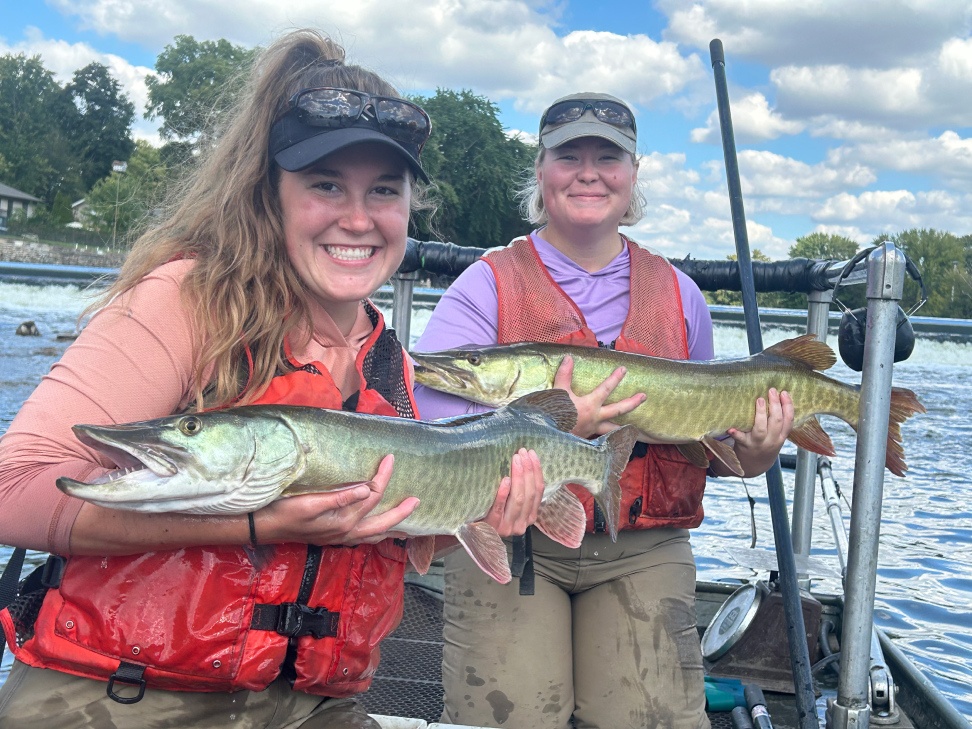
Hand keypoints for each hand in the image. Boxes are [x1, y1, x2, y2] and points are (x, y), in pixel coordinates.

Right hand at [253, 454, 418, 545]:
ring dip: (391, 527)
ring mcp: (341, 537)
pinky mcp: (334, 536)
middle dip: (401, 512)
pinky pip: (363, 537)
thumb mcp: (310, 502)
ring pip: (374, 534)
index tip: (390, 458)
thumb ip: (340, 498)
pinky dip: (376, 532)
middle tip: (417, 500)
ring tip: (407, 524)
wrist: (263, 527)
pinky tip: (378, 529)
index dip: (383, 476)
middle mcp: (346, 532)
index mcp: (344, 521)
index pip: (372, 496)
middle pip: (382, 522)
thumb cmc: (283, 512)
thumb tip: (368, 489)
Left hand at [480, 448, 543, 536]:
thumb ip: (519, 491)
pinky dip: (504, 493)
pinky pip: (499, 508)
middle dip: (528, 470)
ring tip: (516, 460)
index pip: (538, 491)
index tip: (532, 454)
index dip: (537, 471)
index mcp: (530, 516)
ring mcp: (508, 526)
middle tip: (522, 452)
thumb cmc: (492, 511)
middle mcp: (522, 523)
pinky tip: (505, 480)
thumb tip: (523, 461)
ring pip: (518, 499)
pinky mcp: (494, 526)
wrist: (473, 531)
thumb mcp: (510, 505)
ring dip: (519, 477)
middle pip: (529, 493)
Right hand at [553, 355, 645, 438]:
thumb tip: (569, 358)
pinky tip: (614, 438)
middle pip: (618, 410)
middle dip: (632, 402)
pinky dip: (610, 437)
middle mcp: (596, 418)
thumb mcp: (558, 392)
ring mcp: (593, 430)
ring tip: (637, 429)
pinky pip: (603, 437)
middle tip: (644, 396)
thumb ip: (564, 375)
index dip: (615, 378)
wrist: (549, 437)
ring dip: (624, 427)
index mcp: (590, 405)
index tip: (624, 369)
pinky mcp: (588, 438)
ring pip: (613, 428)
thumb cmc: (554, 414)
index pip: (606, 389)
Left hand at [727, 388, 793, 476]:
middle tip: (772, 391)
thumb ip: (778, 423)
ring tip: (759, 400)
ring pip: (761, 429)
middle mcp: (771, 440)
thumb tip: (777, 398)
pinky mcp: (744, 446)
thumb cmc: (765, 446)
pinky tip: (732, 427)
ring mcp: (757, 444)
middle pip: (777, 422)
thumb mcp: (776, 438)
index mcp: (781, 437)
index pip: (789, 421)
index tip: (784, 393)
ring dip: (761, 414)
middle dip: (776, 405)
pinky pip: (741, 439)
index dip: (788, 406)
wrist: (753, 467)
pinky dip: (736, 433)